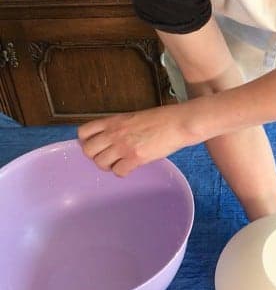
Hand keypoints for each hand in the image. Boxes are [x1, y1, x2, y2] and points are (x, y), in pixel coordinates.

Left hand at [78, 104, 199, 176]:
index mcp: (113, 121)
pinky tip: (129, 167)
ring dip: (108, 166)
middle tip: (107, 157)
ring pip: (101, 163)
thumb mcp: (134, 117)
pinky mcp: (135, 158)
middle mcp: (114, 133)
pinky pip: (118, 172)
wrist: (178, 124)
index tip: (95, 146)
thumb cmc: (161, 118)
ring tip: (119, 163)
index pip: (84, 132)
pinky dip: (122, 172)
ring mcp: (124, 146)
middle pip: (89, 151)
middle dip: (95, 156)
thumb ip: (119, 127)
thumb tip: (113, 139)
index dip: (86, 142)